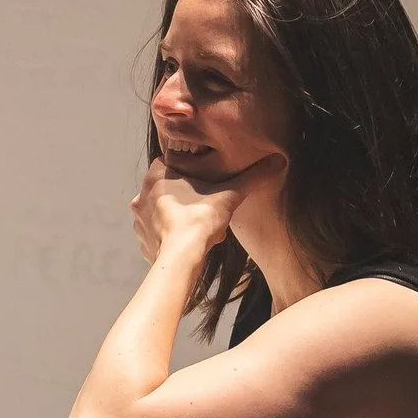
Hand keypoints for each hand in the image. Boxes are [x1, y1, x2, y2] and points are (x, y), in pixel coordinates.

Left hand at [131, 154, 285, 261]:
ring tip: (201, 227)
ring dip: (180, 218)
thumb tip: (279, 160)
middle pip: (169, 191)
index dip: (190, 173)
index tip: (205, 183)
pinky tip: (189, 242)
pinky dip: (172, 238)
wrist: (182, 258)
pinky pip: (158, 235)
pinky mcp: (142, 242)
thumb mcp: (230, 194)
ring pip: (163, 214)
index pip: (171, 165)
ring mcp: (138, 221)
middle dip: (187, 199)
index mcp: (156, 176)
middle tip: (206, 208)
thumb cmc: (201, 219)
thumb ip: (253, 177)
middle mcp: (140, 196)